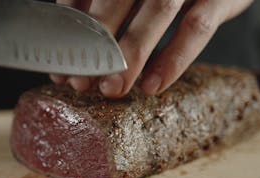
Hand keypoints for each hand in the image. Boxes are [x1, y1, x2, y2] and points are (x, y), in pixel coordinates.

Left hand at [51, 0, 252, 97]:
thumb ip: (104, 15)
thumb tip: (70, 61)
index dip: (74, 28)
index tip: (62, 67)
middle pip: (118, 0)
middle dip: (98, 44)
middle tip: (82, 82)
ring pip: (156, 12)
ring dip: (131, 53)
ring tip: (113, 88)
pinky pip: (196, 27)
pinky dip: (174, 58)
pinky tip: (153, 85)